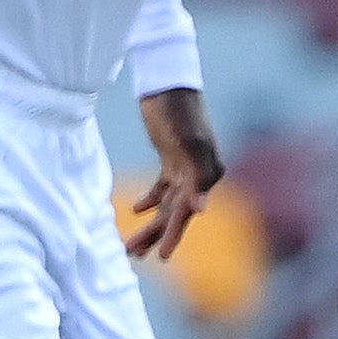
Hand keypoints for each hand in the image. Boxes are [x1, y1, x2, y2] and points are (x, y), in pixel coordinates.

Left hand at [128, 87, 226, 261]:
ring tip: (132, 244)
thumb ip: (196, 176)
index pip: (187, 211)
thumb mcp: (187, 142)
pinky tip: (136, 210)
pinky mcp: (172, 159)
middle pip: (175, 212)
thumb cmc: (177, 111)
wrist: (167, 81)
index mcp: (205, 173)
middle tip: (132, 255)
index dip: (174, 235)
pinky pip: (163, 188)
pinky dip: (151, 200)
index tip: (162, 257)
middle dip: (155, 235)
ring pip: (168, 204)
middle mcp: (200, 174)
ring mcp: (185, 167)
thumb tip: (200, 210)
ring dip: (151, 224)